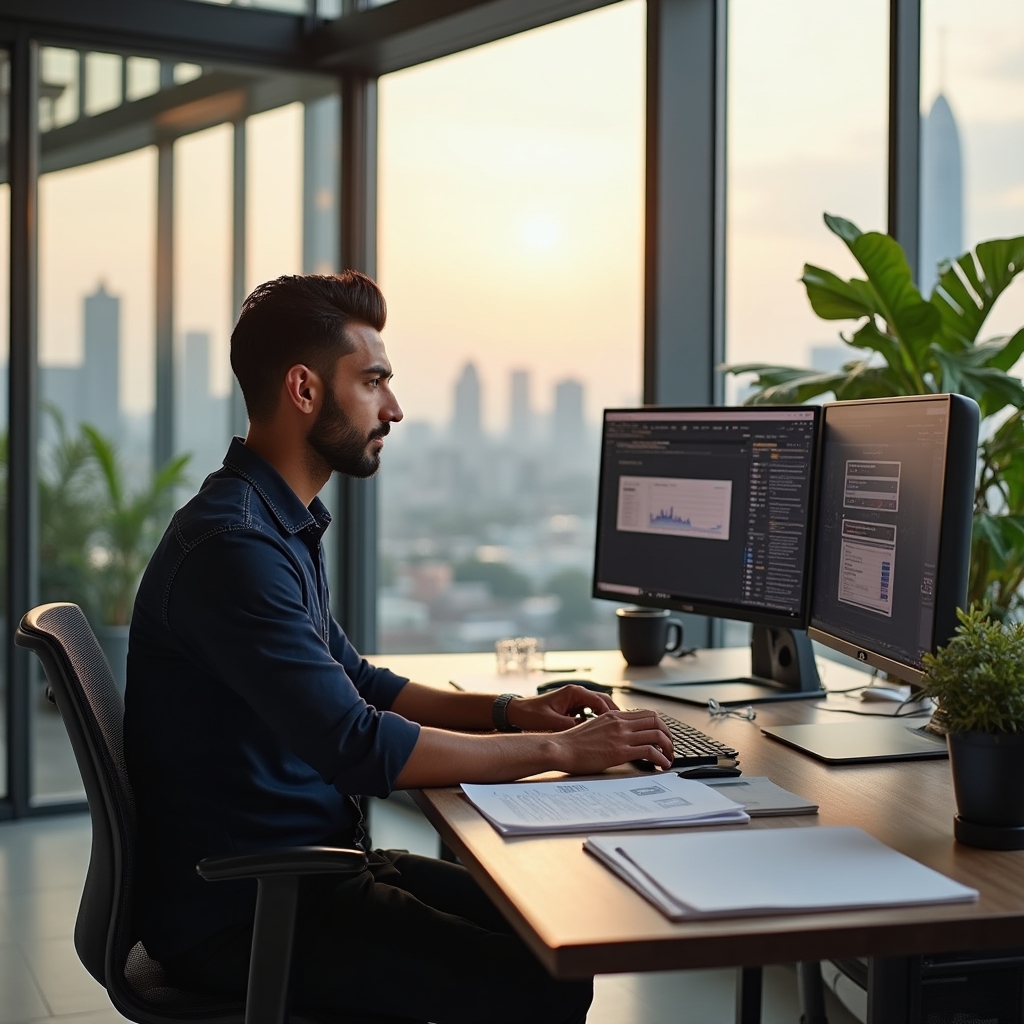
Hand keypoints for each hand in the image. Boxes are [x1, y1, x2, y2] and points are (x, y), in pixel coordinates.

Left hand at [504, 684, 618, 732]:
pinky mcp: (571, 707)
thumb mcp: (552, 722)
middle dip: (614, 715)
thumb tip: (587, 732)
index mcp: (574, 692)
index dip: (611, 714)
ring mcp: (574, 700)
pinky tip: (599, 733)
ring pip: (598, 707)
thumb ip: (571, 726)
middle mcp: (576, 693)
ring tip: (616, 732)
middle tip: (624, 728)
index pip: (600, 701)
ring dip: (606, 718)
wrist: (516, 712)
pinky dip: (596, 720)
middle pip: (603, 701)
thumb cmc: (531, 714)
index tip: (619, 726)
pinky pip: (589, 712)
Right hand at [551, 709, 674, 773]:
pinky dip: (661, 758)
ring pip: (657, 734)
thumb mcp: (593, 727)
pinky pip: (650, 751)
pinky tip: (662, 765)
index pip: (645, 714)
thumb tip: (619, 736)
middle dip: (668, 734)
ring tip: (669, 758)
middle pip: (655, 721)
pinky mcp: (620, 751)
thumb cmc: (572, 742)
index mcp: (613, 715)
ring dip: (668, 747)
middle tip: (669, 747)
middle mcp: (620, 722)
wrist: (561, 748)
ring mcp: (621, 736)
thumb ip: (608, 728)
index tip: (661, 735)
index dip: (659, 725)